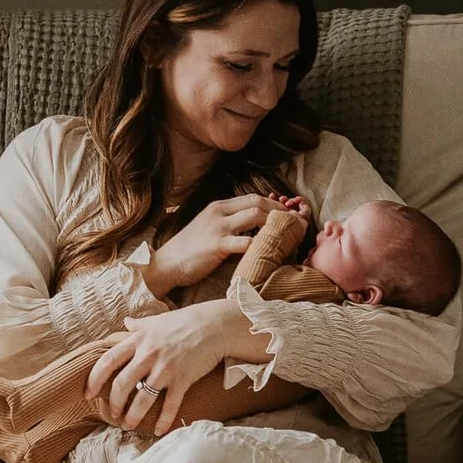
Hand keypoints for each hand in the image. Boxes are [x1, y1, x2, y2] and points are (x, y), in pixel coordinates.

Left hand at [84, 300, 267, 435]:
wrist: (215, 325)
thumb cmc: (184, 322)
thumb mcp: (157, 321)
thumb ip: (138, 325)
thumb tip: (125, 321)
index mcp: (138, 341)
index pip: (108, 361)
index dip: (95, 379)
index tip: (88, 393)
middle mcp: (148, 355)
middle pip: (121, 384)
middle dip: (114, 404)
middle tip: (112, 415)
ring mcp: (165, 368)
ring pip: (142, 398)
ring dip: (133, 416)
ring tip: (128, 425)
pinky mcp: (183, 379)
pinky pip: (170, 405)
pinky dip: (163, 420)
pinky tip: (158, 431)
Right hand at [146, 194, 285, 294]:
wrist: (165, 264)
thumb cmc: (189, 250)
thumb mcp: (209, 228)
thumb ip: (229, 223)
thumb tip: (254, 227)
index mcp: (219, 206)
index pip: (254, 198)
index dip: (275, 205)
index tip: (290, 215)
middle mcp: (219, 212)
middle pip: (258, 203)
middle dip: (281, 212)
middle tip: (297, 224)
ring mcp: (218, 227)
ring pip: (255, 216)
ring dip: (276, 224)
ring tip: (289, 235)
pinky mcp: (216, 245)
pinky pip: (245, 242)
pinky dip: (261, 245)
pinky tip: (272, 252)